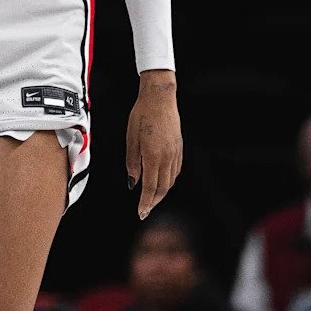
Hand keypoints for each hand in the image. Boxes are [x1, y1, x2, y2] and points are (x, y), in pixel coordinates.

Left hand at [126, 69, 181, 220]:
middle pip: (162, 188)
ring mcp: (176, 152)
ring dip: (161, 192)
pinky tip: (161, 181)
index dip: (145, 203)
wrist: (160, 97)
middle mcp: (167, 157)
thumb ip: (132, 163)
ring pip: (170, 181)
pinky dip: (168, 180)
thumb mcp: (131, 139)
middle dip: (154, 202)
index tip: (141, 213)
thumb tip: (133, 182)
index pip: (150, 187)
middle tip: (144, 211)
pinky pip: (175, 170)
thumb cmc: (141, 115)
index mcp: (153, 155)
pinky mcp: (179, 148)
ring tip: (151, 199)